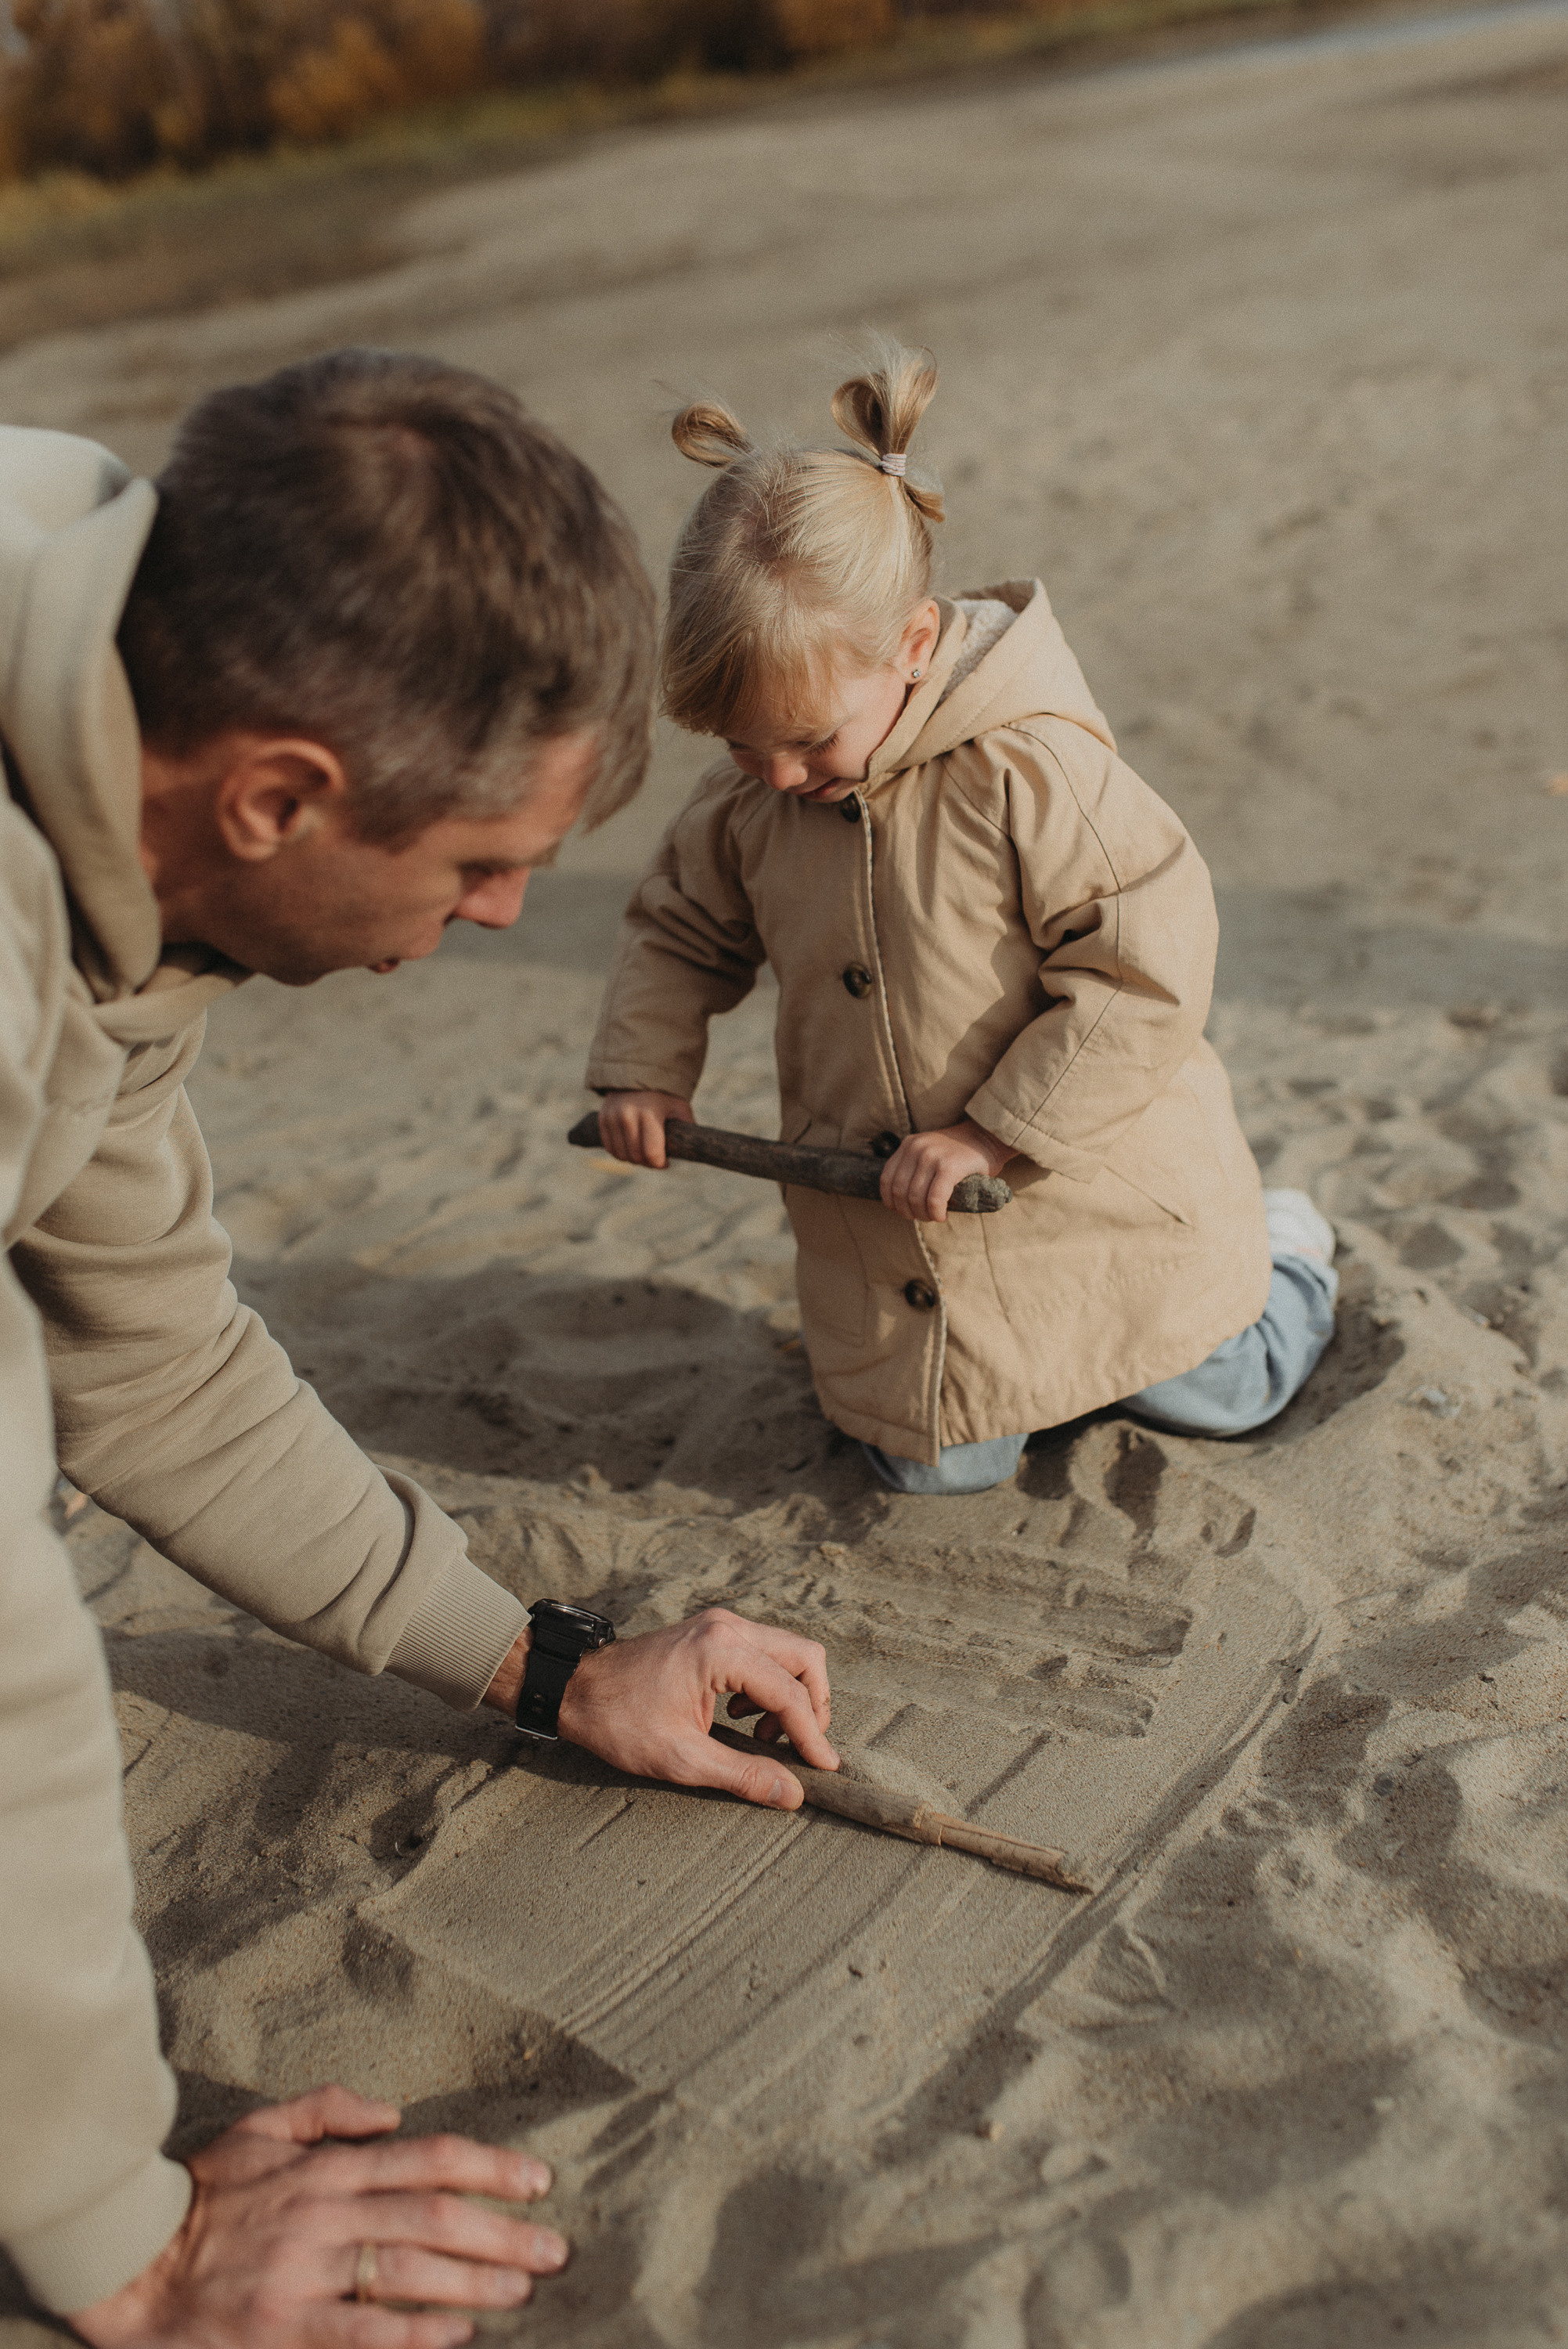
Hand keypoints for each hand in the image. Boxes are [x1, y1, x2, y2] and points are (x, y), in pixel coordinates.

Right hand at [69, 2086, 566, 2348]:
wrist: (134, 2260)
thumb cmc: (206, 2192)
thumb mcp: (261, 2128)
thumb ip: (328, 2108)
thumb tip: (393, 2112)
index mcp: (328, 2166)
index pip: (431, 2158)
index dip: (493, 2168)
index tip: (540, 2181)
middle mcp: (326, 2212)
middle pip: (435, 2217)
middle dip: (503, 2234)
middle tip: (555, 2251)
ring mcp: (306, 2272)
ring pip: (409, 2272)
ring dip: (474, 2283)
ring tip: (521, 2292)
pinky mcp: (284, 2327)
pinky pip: (363, 2331)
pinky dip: (415, 2333)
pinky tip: (457, 2336)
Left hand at [557, 1608, 836, 1807]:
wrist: (573, 1686)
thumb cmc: (618, 1721)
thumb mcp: (680, 1758)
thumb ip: (742, 1775)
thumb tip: (792, 1793)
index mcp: (720, 1650)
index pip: (788, 1692)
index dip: (812, 1734)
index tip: (825, 1768)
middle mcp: (727, 1626)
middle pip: (803, 1657)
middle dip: (812, 1706)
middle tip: (799, 1747)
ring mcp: (720, 1624)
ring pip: (787, 1652)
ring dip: (789, 1695)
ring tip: (761, 1735)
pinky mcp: (712, 1631)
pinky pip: (763, 1652)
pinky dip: (768, 1684)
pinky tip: (741, 1715)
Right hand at [596, 1089, 692, 1168]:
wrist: (638, 1073)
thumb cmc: (664, 1094)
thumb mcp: (680, 1107)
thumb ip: (687, 1126)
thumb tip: (693, 1147)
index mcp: (649, 1113)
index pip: (651, 1153)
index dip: (660, 1164)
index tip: (666, 1163)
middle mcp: (627, 1115)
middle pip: (636, 1157)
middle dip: (648, 1163)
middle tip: (655, 1159)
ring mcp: (612, 1117)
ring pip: (621, 1155)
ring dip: (633, 1159)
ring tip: (644, 1152)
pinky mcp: (602, 1119)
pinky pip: (610, 1148)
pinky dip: (620, 1153)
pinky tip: (631, 1148)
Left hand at [879, 1118, 1012, 1222]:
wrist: (988, 1138)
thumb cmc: (960, 1153)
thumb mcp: (929, 1152)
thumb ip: (914, 1169)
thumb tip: (900, 1202)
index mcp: (908, 1145)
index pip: (887, 1179)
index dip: (891, 1202)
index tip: (902, 1212)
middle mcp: (917, 1148)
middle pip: (900, 1191)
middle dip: (908, 1212)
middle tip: (922, 1217)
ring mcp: (932, 1156)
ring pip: (915, 1198)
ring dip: (923, 1215)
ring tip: (934, 1216)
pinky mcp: (949, 1167)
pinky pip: (935, 1199)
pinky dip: (936, 1213)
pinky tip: (942, 1216)